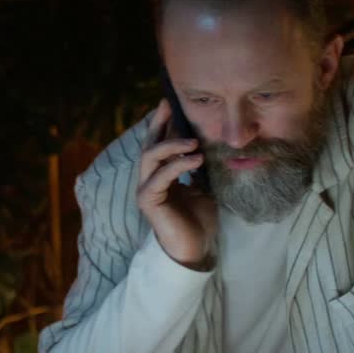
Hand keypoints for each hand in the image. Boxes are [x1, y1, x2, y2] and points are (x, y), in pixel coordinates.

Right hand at [137, 99, 217, 267]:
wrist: (195, 249)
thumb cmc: (198, 221)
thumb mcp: (203, 187)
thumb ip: (199, 168)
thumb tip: (206, 146)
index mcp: (161, 175)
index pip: (160, 144)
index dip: (165, 124)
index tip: (173, 103)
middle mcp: (149, 179)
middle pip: (150, 144)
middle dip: (159, 122)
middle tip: (169, 104)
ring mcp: (147, 189)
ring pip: (151, 156)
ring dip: (171, 144)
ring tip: (194, 141)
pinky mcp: (148, 200)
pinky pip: (160, 176)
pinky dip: (178, 164)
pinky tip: (196, 159)